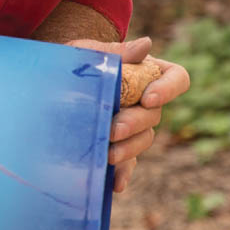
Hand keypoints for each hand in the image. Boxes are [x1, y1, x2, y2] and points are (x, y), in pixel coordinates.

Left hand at [67, 37, 189, 192]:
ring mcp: (133, 125)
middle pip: (154, 115)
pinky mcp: (118, 144)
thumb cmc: (77, 59)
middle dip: (135, 124)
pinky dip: (123, 173)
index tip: (148, 98)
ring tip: (108, 155)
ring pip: (143, 140)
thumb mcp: (90, 51)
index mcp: (149, 72)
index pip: (176, 79)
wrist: (53, 79)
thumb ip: (116, 51)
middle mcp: (146, 101)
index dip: (168, 89)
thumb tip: (146, 45)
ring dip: (128, 149)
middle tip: (114, 130)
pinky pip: (127, 161)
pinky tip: (115, 184)